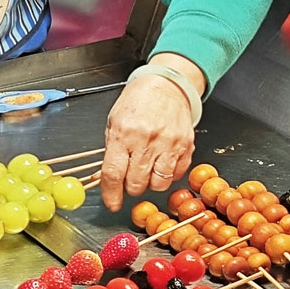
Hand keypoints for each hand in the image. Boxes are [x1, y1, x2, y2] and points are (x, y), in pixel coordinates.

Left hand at [98, 58, 201, 211]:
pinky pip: (176, 175)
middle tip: (130, 177)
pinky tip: (162, 162)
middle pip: (136, 184)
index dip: (111, 194)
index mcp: (124, 134)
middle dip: (131, 187)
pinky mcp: (186, 146)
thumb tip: (103, 181)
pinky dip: (168, 175)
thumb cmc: (138, 102)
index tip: (112, 204)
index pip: (114, 174)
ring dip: (150, 183)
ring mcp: (169, 143)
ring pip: (158, 184)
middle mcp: (147, 140)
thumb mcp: (114, 123)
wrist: (167, 84)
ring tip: (147, 169)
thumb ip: (110, 153)